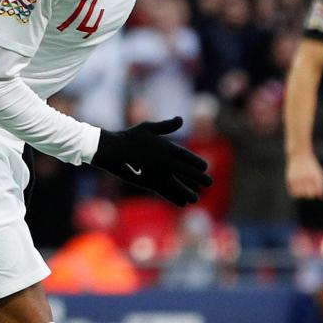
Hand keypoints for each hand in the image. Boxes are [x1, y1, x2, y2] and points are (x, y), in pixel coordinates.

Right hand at [89, 116, 212, 206]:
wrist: (113, 151)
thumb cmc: (129, 137)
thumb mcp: (148, 127)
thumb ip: (166, 126)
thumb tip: (181, 119)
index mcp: (167, 148)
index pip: (188, 157)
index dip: (198, 164)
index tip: (204, 168)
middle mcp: (166, 162)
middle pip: (188, 172)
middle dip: (200, 178)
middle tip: (209, 183)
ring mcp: (159, 174)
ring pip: (179, 186)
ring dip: (189, 192)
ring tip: (196, 198)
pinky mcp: (149, 183)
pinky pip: (166, 193)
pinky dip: (175, 198)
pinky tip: (182, 203)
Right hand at [286, 152, 322, 198]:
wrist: (299, 154)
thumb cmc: (311, 166)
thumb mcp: (319, 173)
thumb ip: (320, 185)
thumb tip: (321, 197)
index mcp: (314, 176)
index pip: (316, 192)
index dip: (315, 192)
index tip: (314, 189)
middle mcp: (306, 177)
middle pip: (309, 194)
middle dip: (309, 193)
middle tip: (307, 188)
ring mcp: (297, 178)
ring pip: (300, 195)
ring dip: (301, 193)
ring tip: (301, 188)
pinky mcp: (290, 179)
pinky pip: (293, 193)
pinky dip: (295, 192)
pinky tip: (297, 187)